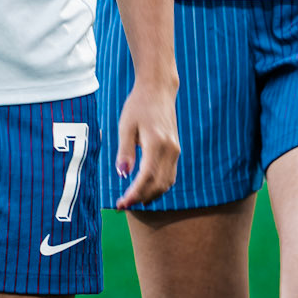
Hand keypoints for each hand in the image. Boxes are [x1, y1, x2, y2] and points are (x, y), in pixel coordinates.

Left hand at [115, 79, 180, 209]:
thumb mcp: (126, 126)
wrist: (158, 90)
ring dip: (150, 195)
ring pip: (166, 183)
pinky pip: (170, 176)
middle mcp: (170, 150)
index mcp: (157, 143)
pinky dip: (158, 187)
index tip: (121, 204)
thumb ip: (125, 151)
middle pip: (158, 184)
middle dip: (140, 198)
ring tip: (131, 201)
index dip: (135, 194)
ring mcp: (175, 151)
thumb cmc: (138, 105)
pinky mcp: (175, 151)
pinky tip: (144, 190)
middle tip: (122, 206)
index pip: (147, 177)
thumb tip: (122, 174)